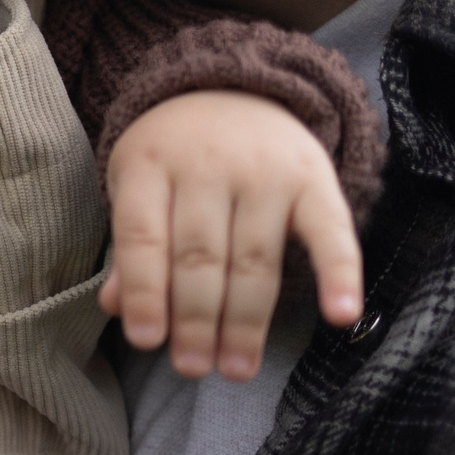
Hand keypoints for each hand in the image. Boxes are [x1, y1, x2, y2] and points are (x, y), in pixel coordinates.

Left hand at [103, 88, 363, 378]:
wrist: (237, 85)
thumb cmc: (177, 154)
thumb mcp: (138, 184)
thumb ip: (131, 246)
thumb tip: (114, 308)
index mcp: (150, 162)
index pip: (144, 236)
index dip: (144, 292)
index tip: (147, 342)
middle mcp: (207, 163)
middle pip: (199, 256)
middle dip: (195, 320)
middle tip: (193, 369)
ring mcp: (264, 170)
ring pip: (254, 258)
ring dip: (246, 321)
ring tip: (236, 368)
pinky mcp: (314, 177)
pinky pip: (330, 231)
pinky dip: (340, 274)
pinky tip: (340, 317)